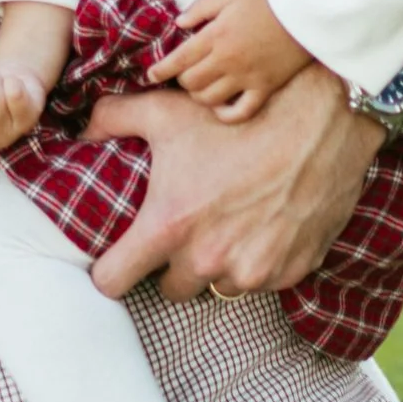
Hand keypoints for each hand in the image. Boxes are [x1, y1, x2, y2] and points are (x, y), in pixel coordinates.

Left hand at [84, 69, 380, 302]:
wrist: (321, 124)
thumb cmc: (238, 120)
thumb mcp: (167, 111)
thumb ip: (114, 118)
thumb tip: (81, 129)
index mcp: (170, 227)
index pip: (113, 282)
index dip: (108, 273)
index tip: (114, 263)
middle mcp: (208, 259)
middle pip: (169, 290)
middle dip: (171, 266)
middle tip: (183, 232)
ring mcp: (252, 271)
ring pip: (218, 287)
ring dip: (217, 266)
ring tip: (227, 225)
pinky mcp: (290, 273)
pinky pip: (262, 281)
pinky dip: (259, 261)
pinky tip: (264, 225)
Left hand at [149, 0, 309, 123]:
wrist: (304, 17)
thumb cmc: (265, 4)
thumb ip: (200, 9)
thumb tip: (178, 23)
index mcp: (215, 36)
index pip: (178, 60)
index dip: (160, 71)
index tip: (152, 75)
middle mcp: (227, 60)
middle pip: (190, 83)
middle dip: (182, 80)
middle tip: (185, 74)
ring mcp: (246, 77)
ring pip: (209, 99)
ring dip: (200, 95)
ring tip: (202, 87)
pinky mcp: (264, 88)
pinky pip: (241, 112)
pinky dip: (226, 115)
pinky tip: (221, 108)